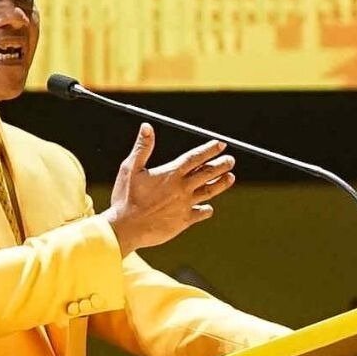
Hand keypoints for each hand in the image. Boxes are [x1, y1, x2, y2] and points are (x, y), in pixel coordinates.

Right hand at [101, 123, 235, 255]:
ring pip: (209, 192)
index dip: (210, 149)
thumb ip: (142, 148)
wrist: (126, 228)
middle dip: (222, 165)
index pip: (195, 158)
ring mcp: (185, 205)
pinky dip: (206, 209)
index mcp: (171, 174)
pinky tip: (208, 207)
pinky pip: (201, 213)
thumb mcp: (130, 169)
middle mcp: (182, 188)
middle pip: (208, 173)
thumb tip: (147, 127)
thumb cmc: (125, 198)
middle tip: (231, 160)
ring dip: (221, 184)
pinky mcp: (184, 221)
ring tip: (231, 177)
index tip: (221, 144)